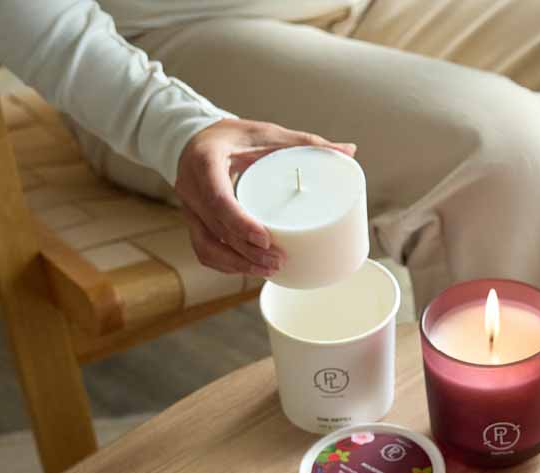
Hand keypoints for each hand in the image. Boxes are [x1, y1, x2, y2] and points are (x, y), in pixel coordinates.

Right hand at [176, 119, 356, 276]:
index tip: (265, 239)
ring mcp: (189, 208)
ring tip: (268, 271)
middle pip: (217, 229)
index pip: (217, 197)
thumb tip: (350, 151)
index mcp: (205, 159)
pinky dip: (227, 265)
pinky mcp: (194, 223)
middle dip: (247, 252)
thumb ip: (306, 143)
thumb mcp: (268, 134)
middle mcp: (190, 186)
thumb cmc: (238, 137)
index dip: (239, 222)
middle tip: (279, 262)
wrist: (201, 140)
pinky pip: (205, 251)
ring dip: (237, 265)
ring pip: (207, 246)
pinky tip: (250, 270)